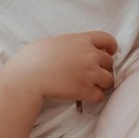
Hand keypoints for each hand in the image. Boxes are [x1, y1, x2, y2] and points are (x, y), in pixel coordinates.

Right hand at [1, 31, 117, 103]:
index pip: (109, 40)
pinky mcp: (85, 90)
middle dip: (102, 68)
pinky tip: (83, 95)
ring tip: (87, 85)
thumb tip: (80, 50)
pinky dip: (93, 97)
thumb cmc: (35, 57)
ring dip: (100, 84)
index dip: (110, 48)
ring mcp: (89, 73)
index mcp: (83, 40)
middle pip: (109, 63)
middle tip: (89, 73)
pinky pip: (100, 96)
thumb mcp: (57, 42)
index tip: (108, 53)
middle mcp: (90, 55)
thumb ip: (74, 44)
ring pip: (109, 80)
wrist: (28, 74)